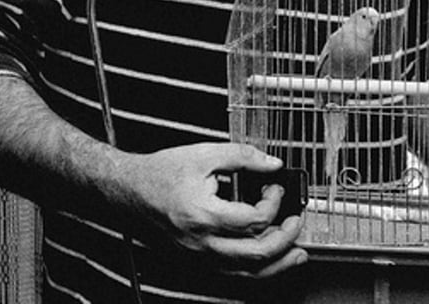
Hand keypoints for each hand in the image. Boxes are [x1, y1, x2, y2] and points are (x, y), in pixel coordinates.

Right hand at [121, 142, 307, 277]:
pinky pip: (233, 273)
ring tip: (296, 253)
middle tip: (296, 221)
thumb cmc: (163, 172)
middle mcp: (201, 242)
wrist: (132, 189)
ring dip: (277, 264)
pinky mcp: (198, 258)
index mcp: (203, 214)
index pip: (252, 219)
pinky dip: (256, 269)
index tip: (275, 186)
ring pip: (246, 272)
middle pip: (255, 253)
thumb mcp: (205, 154)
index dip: (273, 202)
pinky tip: (269, 260)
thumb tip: (272, 163)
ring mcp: (199, 254)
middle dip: (284, 239)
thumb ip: (242, 156)